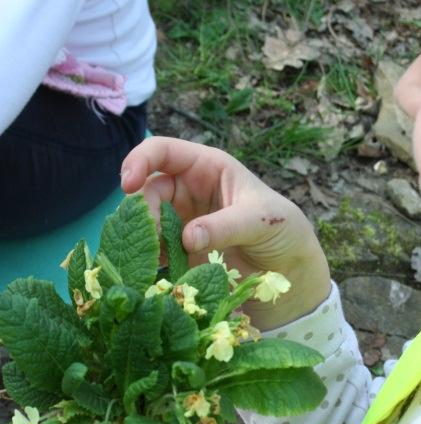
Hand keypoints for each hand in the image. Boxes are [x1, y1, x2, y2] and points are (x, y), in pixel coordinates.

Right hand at [120, 137, 330, 328]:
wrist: (290, 271)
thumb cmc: (282, 230)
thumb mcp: (261, 222)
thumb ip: (226, 226)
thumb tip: (188, 237)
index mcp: (207, 167)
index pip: (163, 151)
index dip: (140, 161)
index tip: (127, 184)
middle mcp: (189, 190)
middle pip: (148, 190)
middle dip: (145, 211)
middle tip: (156, 238)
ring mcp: (182, 221)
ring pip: (147, 222)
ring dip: (146, 238)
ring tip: (158, 259)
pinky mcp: (180, 251)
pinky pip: (155, 250)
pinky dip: (152, 259)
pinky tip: (157, 272)